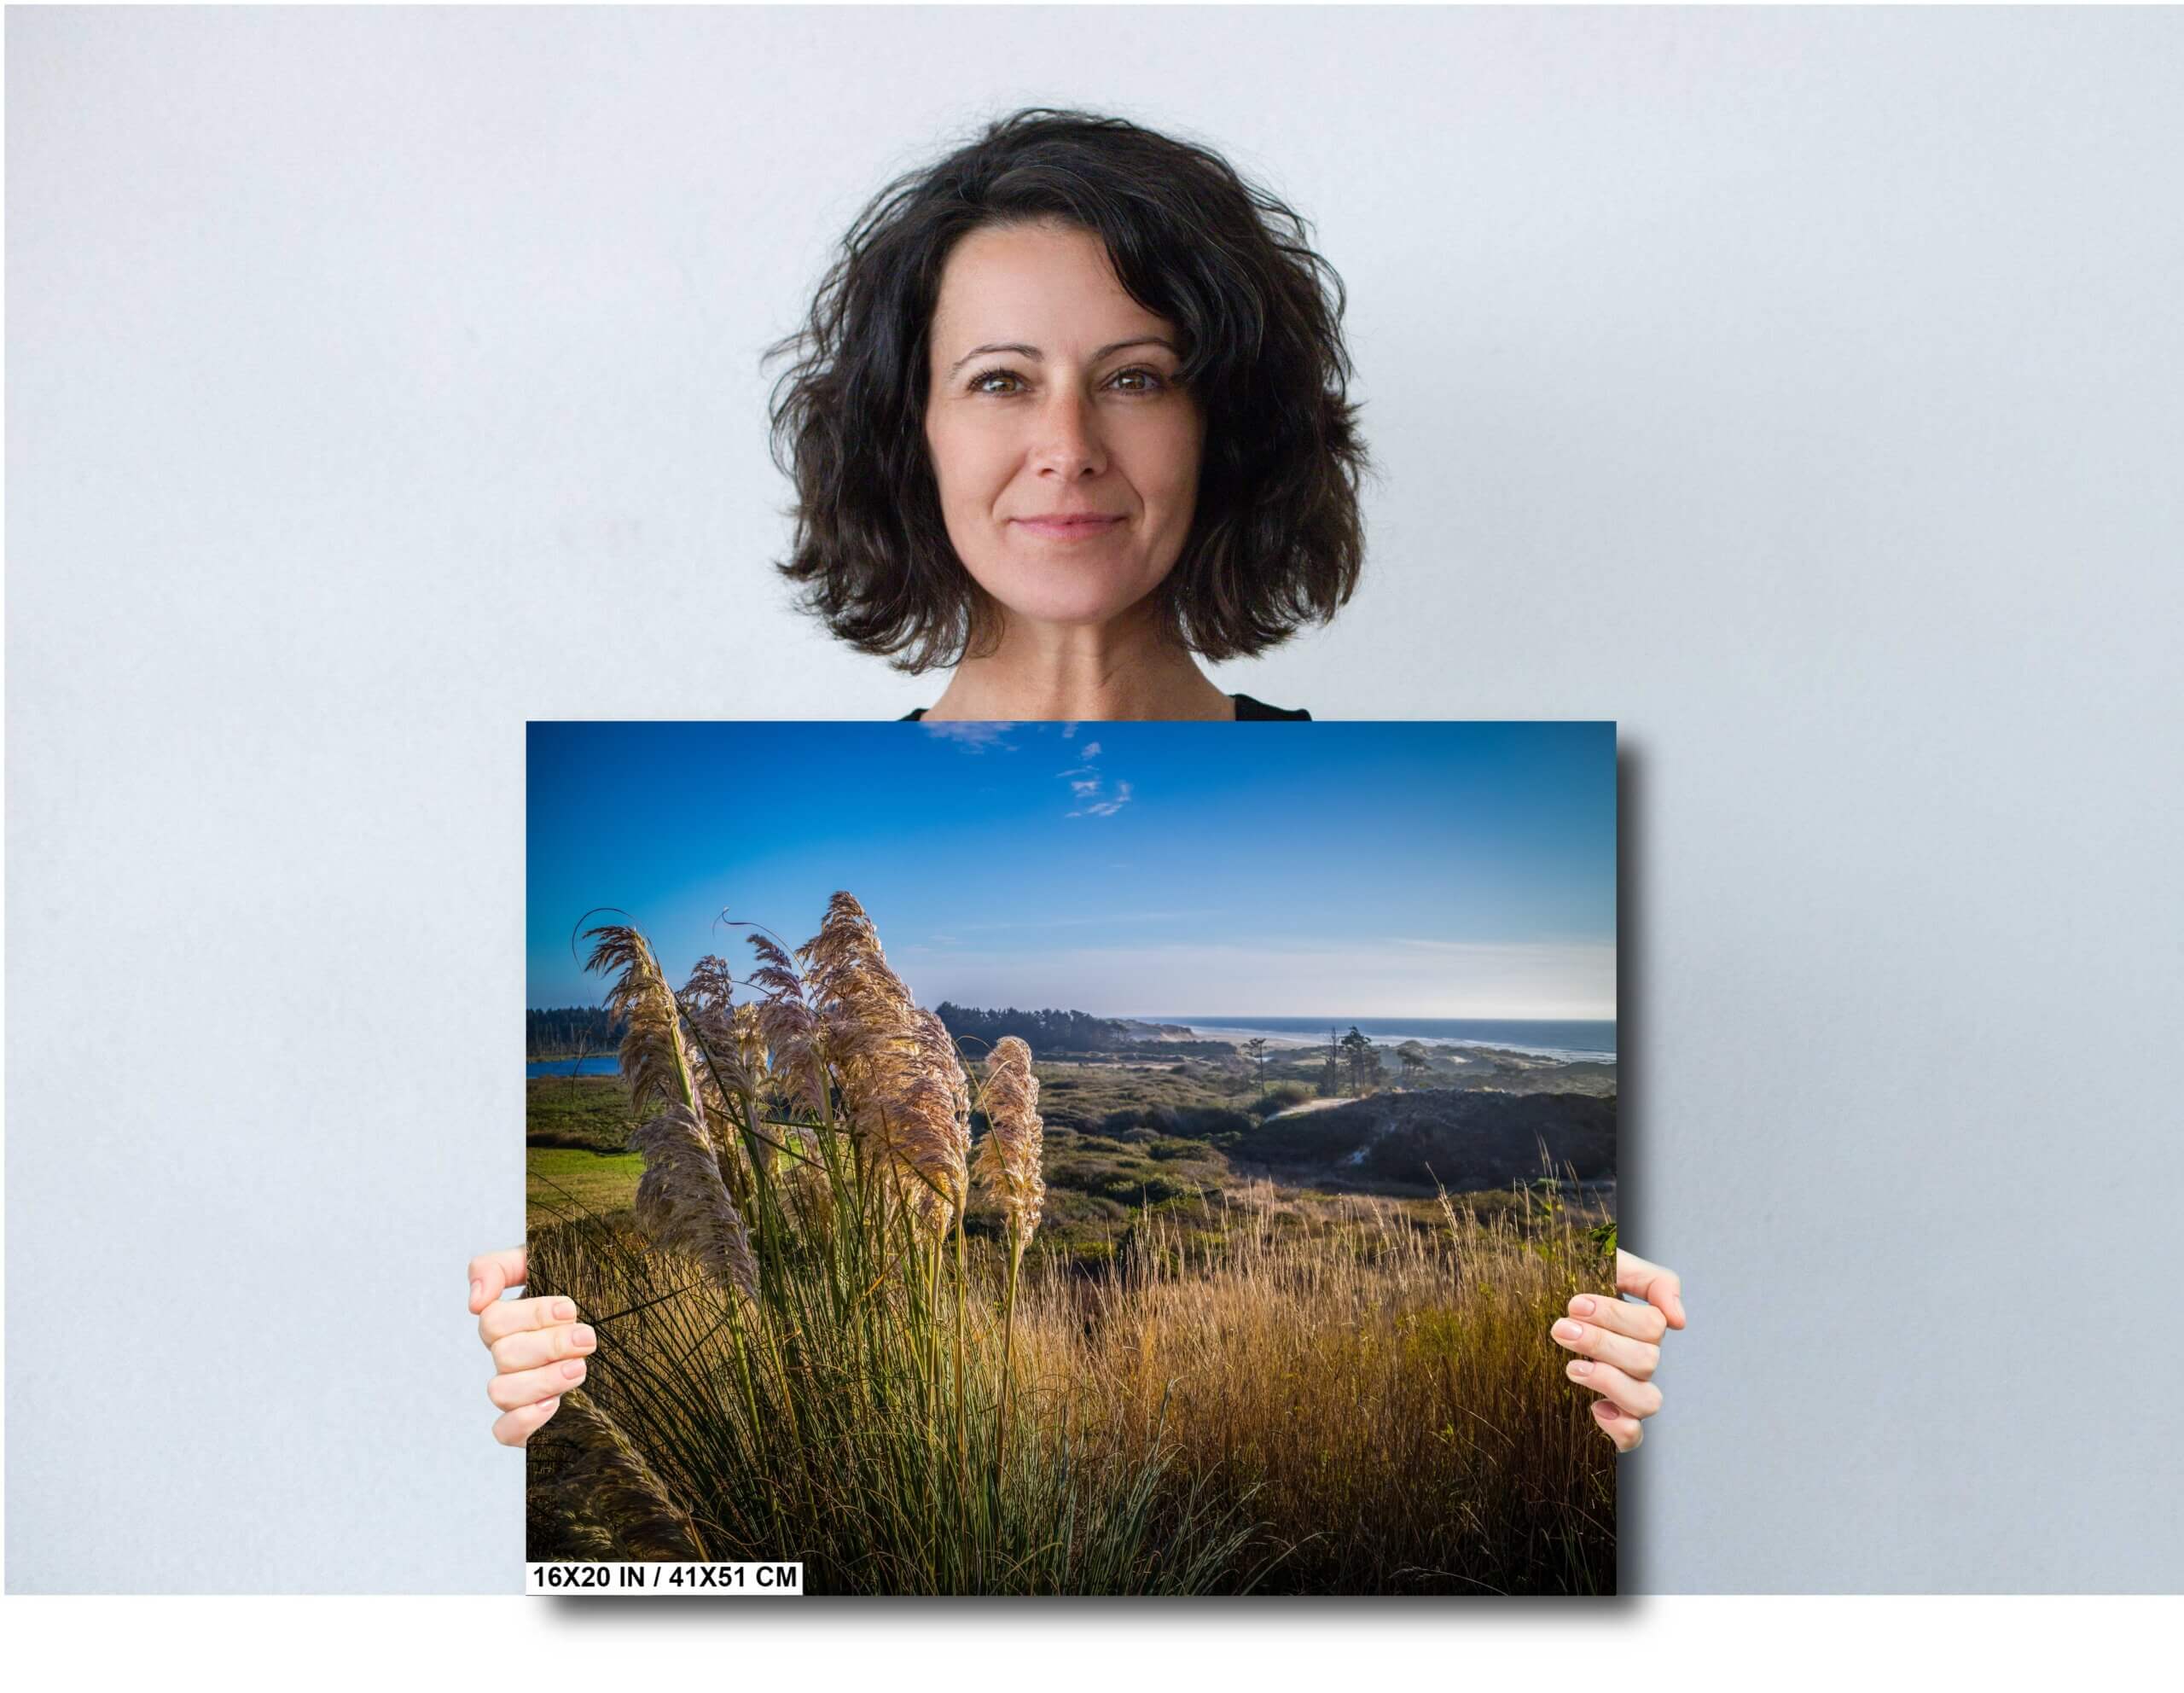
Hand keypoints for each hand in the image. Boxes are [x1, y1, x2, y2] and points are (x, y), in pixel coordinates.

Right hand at [468, 1246, 594, 1447]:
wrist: (636, 1336)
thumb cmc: (589, 1294)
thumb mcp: (551, 1265)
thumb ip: (502, 1267)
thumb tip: (475, 1300)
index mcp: (511, 1321)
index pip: (493, 1319)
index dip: (531, 1314)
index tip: (570, 1309)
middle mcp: (510, 1357)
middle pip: (503, 1354)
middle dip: (549, 1345)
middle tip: (588, 1339)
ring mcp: (517, 1390)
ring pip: (501, 1392)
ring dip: (542, 1380)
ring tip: (580, 1369)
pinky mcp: (528, 1423)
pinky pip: (503, 1431)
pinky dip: (524, 1420)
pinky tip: (554, 1405)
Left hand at [1551, 1248, 1684, 1451]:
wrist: (1529, 1308)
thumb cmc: (1570, 1285)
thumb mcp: (1610, 1266)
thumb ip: (1652, 1280)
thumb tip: (1679, 1320)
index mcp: (1642, 1327)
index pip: (1653, 1325)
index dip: (1615, 1315)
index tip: (1575, 1304)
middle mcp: (1640, 1362)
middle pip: (1647, 1361)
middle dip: (1601, 1343)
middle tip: (1561, 1329)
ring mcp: (1627, 1392)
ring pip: (1647, 1401)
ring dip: (1610, 1382)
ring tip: (1572, 1368)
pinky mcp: (1610, 1420)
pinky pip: (1632, 1437)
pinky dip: (1620, 1427)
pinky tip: (1594, 1408)